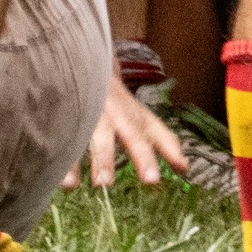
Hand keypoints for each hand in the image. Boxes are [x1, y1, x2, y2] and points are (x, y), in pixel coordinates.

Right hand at [61, 68, 189, 190]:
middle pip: (133, 134)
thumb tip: (184, 168)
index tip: (182, 169)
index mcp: (135, 115)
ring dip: (102, 159)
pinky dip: (67, 161)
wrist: (86, 68)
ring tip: (103, 184)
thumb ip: (164, 142)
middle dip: (142, 155)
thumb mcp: (141, 117)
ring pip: (100, 136)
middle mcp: (118, 113)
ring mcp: (94, 114)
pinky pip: (69, 138)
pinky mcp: (72, 117)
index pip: (158, 131)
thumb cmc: (117, 103)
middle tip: (151, 179)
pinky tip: (66, 182)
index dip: (171, 149)